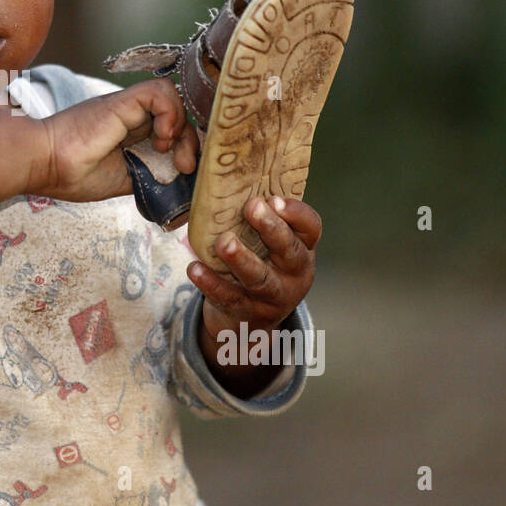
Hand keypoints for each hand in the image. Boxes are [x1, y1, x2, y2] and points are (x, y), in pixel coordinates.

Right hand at [35, 78, 198, 202]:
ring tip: (166, 149)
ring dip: (180, 124)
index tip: (183, 170)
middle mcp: (130, 115)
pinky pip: (159, 91)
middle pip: (178, 111)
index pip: (172, 125)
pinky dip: (170, 113)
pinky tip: (160, 138)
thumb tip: (178, 182)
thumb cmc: (72, 176)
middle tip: (184, 166)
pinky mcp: (121, 102)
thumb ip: (149, 175)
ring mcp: (126, 106)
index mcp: (129, 133)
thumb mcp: (124, 181)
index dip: (185, 144)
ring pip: (172, 94)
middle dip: (190, 140)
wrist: (44, 165)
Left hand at [188, 196, 320, 395]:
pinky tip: (195, 268)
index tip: (273, 198)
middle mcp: (295, 273)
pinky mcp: (250, 314)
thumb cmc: (259, 266)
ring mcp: (275, 297)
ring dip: (241, 259)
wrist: (252, 323)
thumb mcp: (268, 245)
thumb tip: (225, 181)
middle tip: (252, 207)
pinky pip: (230, 298)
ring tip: (224, 242)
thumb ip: (257, 220)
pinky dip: (211, 283)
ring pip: (260, 278)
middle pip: (289, 250)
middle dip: (271, 228)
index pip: (310, 227)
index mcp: (302, 248)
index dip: (296, 212)